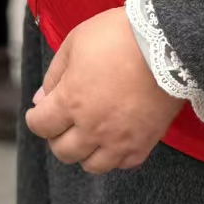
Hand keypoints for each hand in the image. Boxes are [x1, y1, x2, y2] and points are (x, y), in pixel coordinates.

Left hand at [23, 7, 183, 174]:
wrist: (167, 43)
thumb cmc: (118, 37)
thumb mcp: (74, 44)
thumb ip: (54, 75)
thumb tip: (41, 100)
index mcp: (71, 101)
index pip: (40, 126)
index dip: (35, 118)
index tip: (41, 110)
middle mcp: (93, 127)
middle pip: (63, 151)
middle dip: (56, 137)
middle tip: (63, 121)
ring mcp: (120, 139)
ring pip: (92, 165)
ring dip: (84, 151)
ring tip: (88, 133)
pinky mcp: (144, 143)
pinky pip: (123, 164)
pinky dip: (114, 156)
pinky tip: (113, 138)